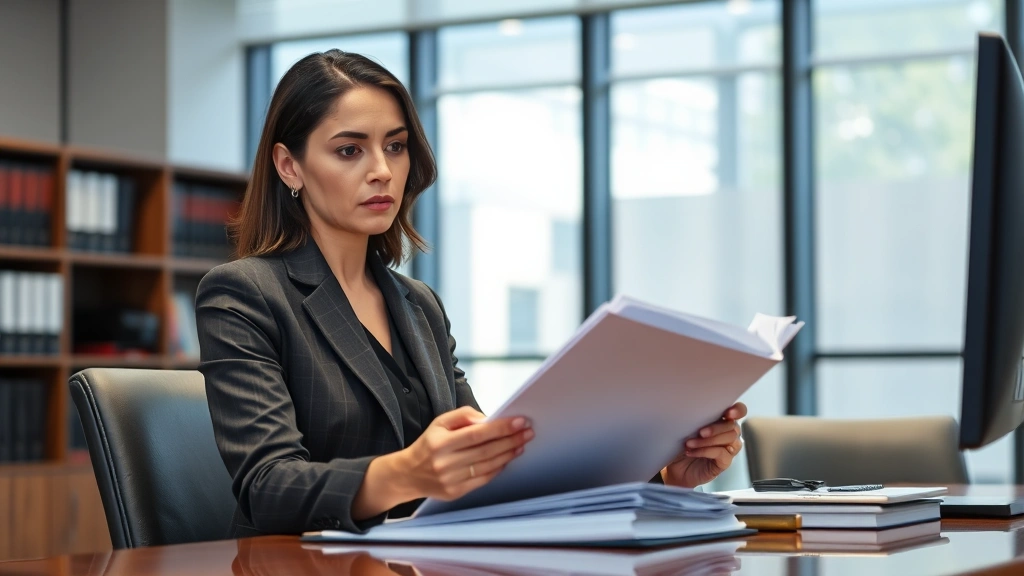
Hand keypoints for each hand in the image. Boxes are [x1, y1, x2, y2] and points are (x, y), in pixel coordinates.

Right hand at [392, 406, 533, 500]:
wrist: (407, 475)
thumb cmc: (428, 445)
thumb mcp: (439, 423)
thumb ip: (462, 416)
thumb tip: (486, 419)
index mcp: (440, 442)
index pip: (477, 434)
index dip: (501, 428)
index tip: (519, 421)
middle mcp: (445, 462)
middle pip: (485, 450)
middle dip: (510, 440)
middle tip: (527, 432)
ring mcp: (450, 479)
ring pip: (487, 466)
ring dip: (507, 454)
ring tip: (521, 444)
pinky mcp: (454, 493)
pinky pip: (482, 480)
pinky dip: (497, 469)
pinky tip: (507, 459)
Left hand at [661, 402, 746, 487]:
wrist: (674, 467)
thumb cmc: (681, 444)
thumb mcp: (686, 427)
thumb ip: (696, 418)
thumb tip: (695, 410)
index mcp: (722, 420)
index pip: (739, 411)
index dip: (738, 410)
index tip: (728, 413)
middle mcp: (729, 433)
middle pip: (733, 426)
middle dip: (716, 428)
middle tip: (700, 432)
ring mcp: (728, 448)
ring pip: (730, 439)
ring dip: (709, 440)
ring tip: (689, 443)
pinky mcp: (724, 462)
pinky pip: (721, 454)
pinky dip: (705, 451)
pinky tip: (691, 452)